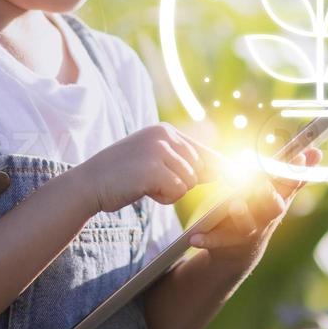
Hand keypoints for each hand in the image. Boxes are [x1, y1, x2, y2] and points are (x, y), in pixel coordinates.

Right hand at [71, 123, 220, 213]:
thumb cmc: (121, 176)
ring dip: (171, 191)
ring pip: (188, 181)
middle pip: (198, 168)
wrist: (88, 184)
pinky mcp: (153, 169)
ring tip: (145, 185)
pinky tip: (143, 191)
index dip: (219, 167)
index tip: (239, 177)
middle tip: (154, 183)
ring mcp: (158, 151)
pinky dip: (164, 198)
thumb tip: (220, 169)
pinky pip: (177, 191)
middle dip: (183, 182)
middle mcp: (164, 136)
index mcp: (164, 130)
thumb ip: (181, 161)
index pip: (202, 150)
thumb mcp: (152, 160)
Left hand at [189, 148, 320, 252]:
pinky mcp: (229, 243)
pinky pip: (218, 241)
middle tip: (263, 179)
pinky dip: (207, 239)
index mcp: (279, 200)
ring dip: (243, 214)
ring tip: (235, 204)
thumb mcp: (277, 194)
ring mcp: (250, 231)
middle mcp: (267, 217)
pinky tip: (195, 237)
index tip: (301, 154)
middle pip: (273, 206)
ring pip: (248, 225)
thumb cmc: (260, 213)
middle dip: (269, 193)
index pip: (292, 183)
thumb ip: (294, 174)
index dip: (298, 169)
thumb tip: (316, 151)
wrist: (240, 252)